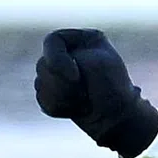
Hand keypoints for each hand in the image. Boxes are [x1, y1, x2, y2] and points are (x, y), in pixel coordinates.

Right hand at [35, 28, 157, 157]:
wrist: (117, 117)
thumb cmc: (111, 87)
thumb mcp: (94, 63)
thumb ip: (60, 58)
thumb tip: (40, 65)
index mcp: (83, 40)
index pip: (52, 40)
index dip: (57, 60)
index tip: (75, 77)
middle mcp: (68, 53)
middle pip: (43, 65)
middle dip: (65, 85)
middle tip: (85, 93)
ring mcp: (59, 73)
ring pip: (40, 84)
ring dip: (64, 98)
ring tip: (84, 101)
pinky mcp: (53, 92)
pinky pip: (43, 99)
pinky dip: (60, 107)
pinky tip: (77, 108)